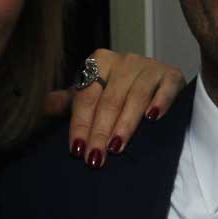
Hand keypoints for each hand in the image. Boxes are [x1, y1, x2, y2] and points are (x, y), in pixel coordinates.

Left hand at [44, 49, 186, 167]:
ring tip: (117, 146)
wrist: (156, 80)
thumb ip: (70, 100)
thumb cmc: (119, 90)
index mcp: (100, 62)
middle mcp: (125, 61)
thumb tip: (45, 106)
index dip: (80, 123)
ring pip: (135, 96)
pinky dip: (160, 101)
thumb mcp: (93, 93)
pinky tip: (153, 118)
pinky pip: (166, 87)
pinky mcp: (172, 74)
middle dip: (101, 131)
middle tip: (95, 158)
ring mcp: (150, 66)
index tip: (77, 150)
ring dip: (125, 123)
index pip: (87, 96)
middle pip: (110, 99)